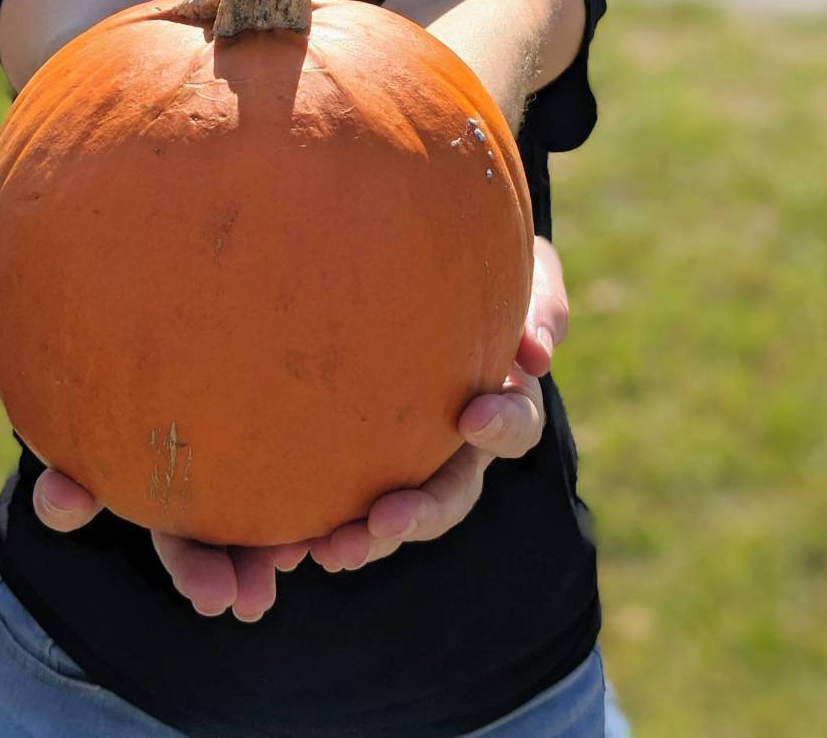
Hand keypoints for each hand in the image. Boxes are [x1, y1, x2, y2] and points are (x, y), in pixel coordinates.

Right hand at [0, 310, 306, 622]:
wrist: (237, 255)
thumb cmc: (135, 283)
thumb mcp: (78, 296)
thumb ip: (21, 324)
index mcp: (117, 438)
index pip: (81, 479)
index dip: (67, 496)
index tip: (65, 497)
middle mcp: (172, 466)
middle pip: (175, 529)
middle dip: (192, 569)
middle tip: (216, 599)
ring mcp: (228, 463)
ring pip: (238, 528)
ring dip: (253, 566)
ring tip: (268, 594)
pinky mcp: (282, 447)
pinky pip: (296, 491)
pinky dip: (312, 520)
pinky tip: (331, 537)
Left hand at [306, 235, 568, 573]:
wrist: (429, 273)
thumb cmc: (483, 272)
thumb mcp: (525, 278)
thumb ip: (540, 307)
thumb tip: (537, 353)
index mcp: (502, 402)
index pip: (515, 425)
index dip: (501, 426)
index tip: (472, 416)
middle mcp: (460, 444)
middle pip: (450, 494)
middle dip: (420, 514)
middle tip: (383, 522)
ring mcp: (412, 456)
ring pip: (397, 513)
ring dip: (366, 538)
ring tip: (329, 552)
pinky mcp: (364, 460)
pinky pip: (345, 501)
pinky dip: (320, 525)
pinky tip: (286, 543)